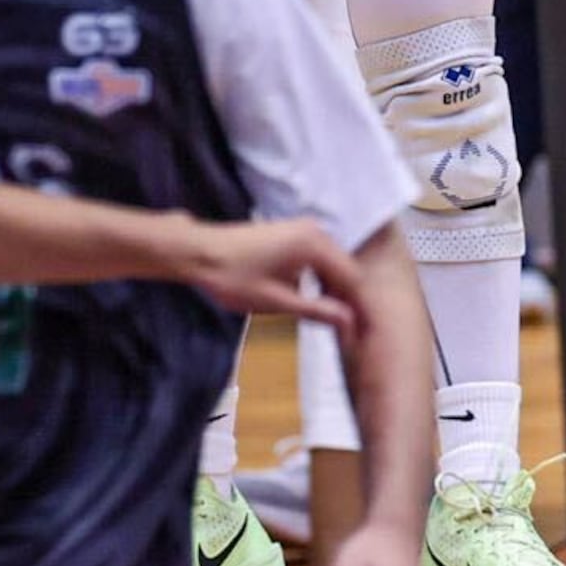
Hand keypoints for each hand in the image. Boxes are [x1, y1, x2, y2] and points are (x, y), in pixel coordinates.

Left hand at [177, 216, 362, 339]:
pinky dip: (322, 280)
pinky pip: (320, 258)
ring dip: (337, 292)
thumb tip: (349, 322)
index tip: (365, 335)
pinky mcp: (294, 234)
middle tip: (354, 334)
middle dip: (351, 301)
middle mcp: (317, 230)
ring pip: (334, 265)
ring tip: (340, 323)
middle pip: (346, 270)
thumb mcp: (277, 301)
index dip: (360, 309)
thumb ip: (317, 310)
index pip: (353, 279)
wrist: (201, 252)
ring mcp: (305, 229)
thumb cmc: (235, 277)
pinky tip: (319, 301)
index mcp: (316, 244)